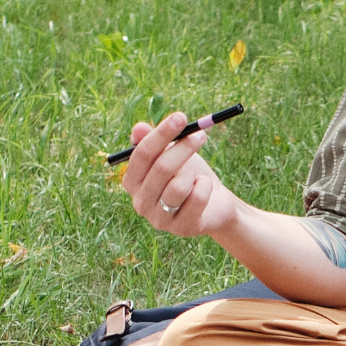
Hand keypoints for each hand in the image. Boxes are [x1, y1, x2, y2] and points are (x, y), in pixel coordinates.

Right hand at [121, 112, 241, 243]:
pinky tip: (204, 189)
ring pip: (178, 186)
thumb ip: (155, 141)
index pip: (141, 155)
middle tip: (201, 135)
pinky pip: (196, 198)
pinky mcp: (180, 228)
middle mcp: (140, 202)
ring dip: (194, 172)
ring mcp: (159, 219)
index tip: (181, 117)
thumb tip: (139, 128)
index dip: (161, 134)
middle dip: (183, 147)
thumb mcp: (172, 154)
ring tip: (197, 174)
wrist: (213, 203)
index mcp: (132, 182)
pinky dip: (206, 187)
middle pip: (160, 169)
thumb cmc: (188, 175)